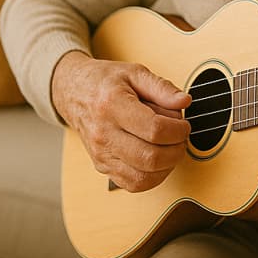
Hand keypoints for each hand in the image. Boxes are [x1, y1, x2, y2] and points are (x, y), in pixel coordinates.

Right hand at [52, 51, 191, 191]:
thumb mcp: (134, 72)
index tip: (184, 125)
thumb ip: (161, 87)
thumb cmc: (105, 81)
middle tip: (181, 137)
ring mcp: (101, 154)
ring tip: (170, 148)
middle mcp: (103, 134)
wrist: (73, 92)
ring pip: (142, 177)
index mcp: (112, 106)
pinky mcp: (102, 166)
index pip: (154, 129)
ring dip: (167, 166)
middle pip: (150, 158)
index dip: (178, 130)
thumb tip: (184, 102)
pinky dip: (152, 177)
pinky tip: (158, 160)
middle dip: (176, 150)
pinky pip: (132, 184)